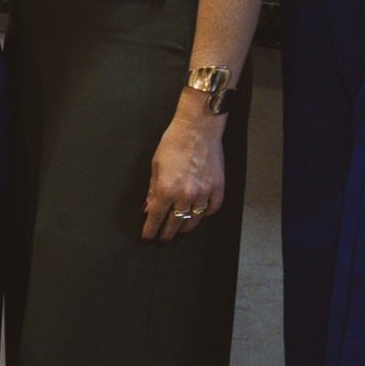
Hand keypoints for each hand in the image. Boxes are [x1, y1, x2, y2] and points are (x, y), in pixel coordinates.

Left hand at [141, 109, 225, 243]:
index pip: (155, 218)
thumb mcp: (156, 164)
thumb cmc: (174, 141)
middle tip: (163, 238)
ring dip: (185, 227)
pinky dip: (206, 213)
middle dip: (166, 233)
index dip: (150, 230)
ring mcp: (204, 192)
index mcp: (167, 189)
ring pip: (194, 220)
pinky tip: (200, 213)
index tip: (148, 237)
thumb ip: (152, 189)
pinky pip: (212, 209)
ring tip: (180, 230)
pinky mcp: (217, 187)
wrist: (198, 127)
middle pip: (174, 223)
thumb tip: (148, 207)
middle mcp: (185, 195)